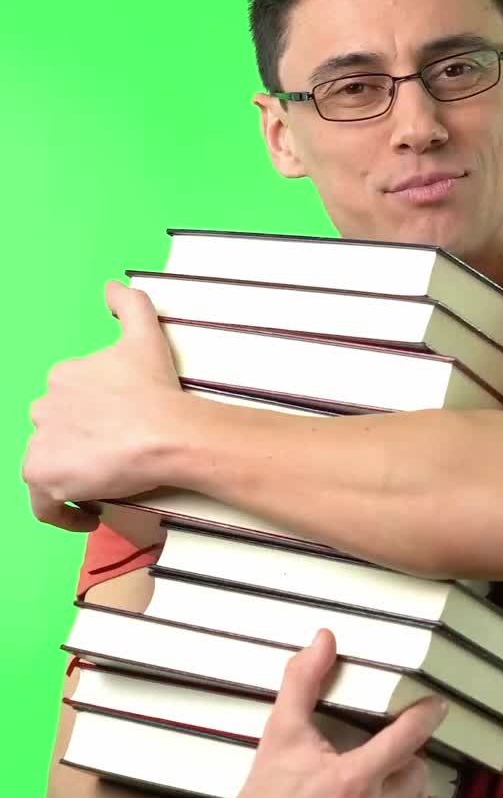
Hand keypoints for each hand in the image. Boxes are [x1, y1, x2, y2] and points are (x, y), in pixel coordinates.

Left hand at [23, 280, 183, 531]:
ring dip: (71, 472)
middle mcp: (44, 407)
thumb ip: (130, 304)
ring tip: (103, 482)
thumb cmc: (158, 390)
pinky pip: (43, 503)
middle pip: (55, 431)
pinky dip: (60, 511)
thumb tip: (114, 285)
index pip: (68, 400)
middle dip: (79, 442)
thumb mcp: (146, 334)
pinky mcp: (46, 477)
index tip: (114, 428)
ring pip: (48, 464)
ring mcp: (41, 444)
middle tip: (114, 455)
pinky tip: (86, 512)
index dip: (91, 416)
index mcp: (64, 376)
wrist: (166, 433)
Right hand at [207, 629, 447, 797]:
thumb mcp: (282, 728)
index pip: (407, 739)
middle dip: (406, 756)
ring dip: (411, 786)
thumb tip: (325, 636)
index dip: (426, 716)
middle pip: (418, 771)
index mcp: (353, 779)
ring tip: (390, 775)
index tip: (438, 704)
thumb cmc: (268, 787)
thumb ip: (304, 679)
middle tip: (387, 749)